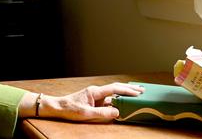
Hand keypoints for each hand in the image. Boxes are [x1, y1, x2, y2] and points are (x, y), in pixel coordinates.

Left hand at [19, 82, 143, 121]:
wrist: (58, 107)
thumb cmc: (70, 109)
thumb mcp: (86, 113)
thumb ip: (102, 113)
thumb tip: (118, 112)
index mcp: (95, 91)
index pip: (114, 89)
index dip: (127, 90)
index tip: (138, 93)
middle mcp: (96, 91)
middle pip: (116, 88)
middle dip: (130, 89)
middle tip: (143, 90)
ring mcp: (96, 96)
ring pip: (113, 93)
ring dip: (125, 93)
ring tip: (138, 94)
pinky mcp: (94, 100)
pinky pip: (109, 99)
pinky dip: (118, 100)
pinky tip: (125, 102)